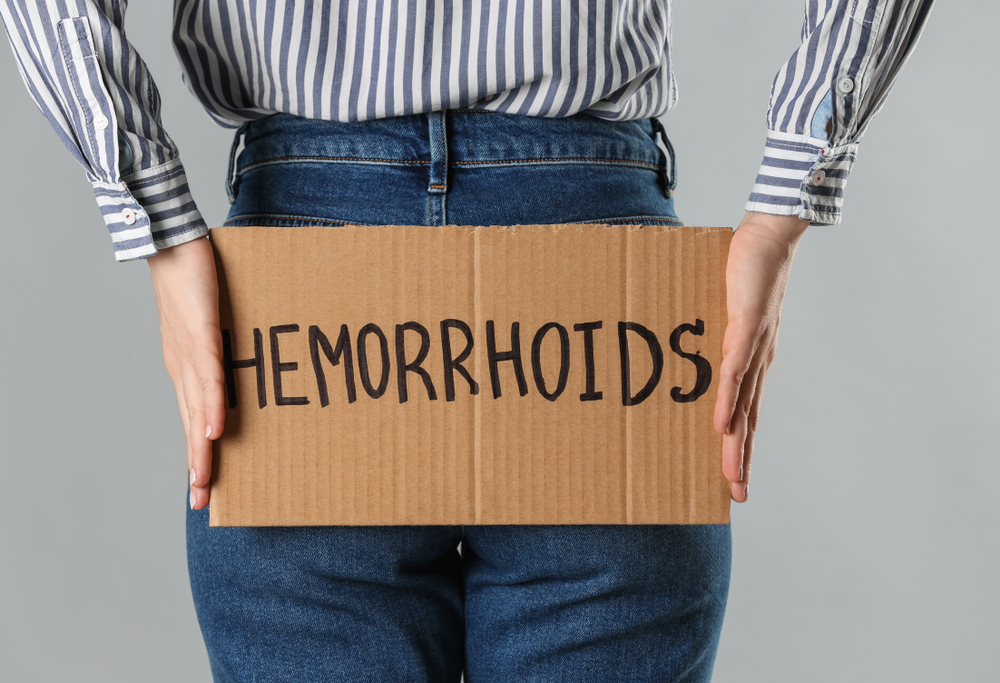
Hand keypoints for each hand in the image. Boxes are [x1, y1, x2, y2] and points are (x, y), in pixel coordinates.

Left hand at [147, 236, 224, 510]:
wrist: (173, 243)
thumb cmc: (194, 280)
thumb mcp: (210, 323)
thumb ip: (224, 347)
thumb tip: (248, 366)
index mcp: (184, 368)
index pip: (190, 420)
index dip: (195, 454)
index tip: (202, 485)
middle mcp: (182, 368)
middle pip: (190, 426)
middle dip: (196, 465)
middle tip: (201, 501)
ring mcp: (189, 354)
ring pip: (197, 410)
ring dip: (201, 448)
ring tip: (205, 479)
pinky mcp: (200, 336)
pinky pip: (209, 379)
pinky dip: (212, 407)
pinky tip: (216, 431)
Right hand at [713, 211, 806, 501]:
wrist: (769, 237)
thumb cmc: (747, 272)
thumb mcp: (724, 313)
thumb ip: (713, 334)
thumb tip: (688, 351)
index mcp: (755, 361)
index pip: (748, 414)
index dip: (742, 448)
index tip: (735, 478)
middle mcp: (760, 361)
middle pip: (749, 422)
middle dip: (741, 460)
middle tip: (737, 495)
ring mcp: (756, 347)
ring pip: (745, 406)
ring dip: (737, 442)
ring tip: (730, 472)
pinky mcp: (748, 327)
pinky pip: (736, 371)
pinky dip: (729, 400)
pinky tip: (722, 423)